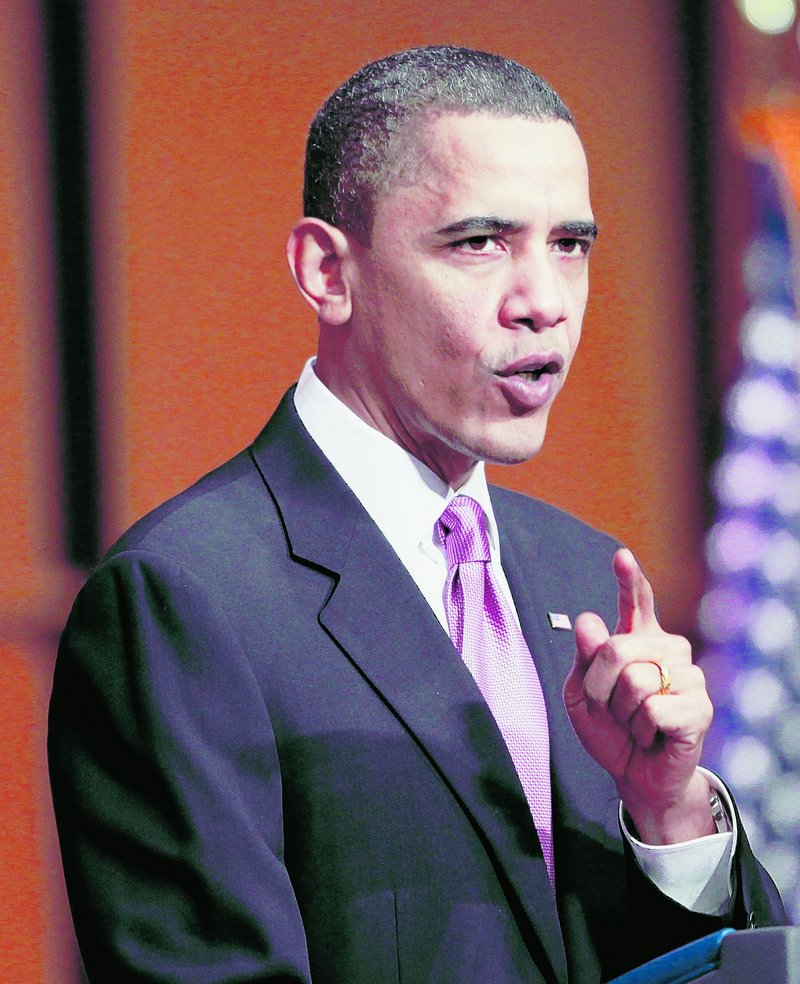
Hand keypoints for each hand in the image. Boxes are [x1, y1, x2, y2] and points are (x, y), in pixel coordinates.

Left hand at [563, 548, 714, 843]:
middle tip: (610, 709)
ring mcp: (688, 676)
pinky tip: (652, 736)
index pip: (636, 602)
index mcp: (638, 640)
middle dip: (598, 686)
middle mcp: (667, 650)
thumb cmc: (610, 729)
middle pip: (616, 649)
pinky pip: (652, 709)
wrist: (634, 774)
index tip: (620, 556)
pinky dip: (641, 730)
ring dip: (621, 712)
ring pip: (634, 680)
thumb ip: (583, 658)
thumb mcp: (580, 693)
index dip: (629, 578)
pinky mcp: (698, 707)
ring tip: (634, 723)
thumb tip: (587, 620)